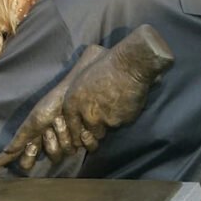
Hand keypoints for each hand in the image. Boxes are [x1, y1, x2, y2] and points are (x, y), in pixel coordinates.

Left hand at [61, 24, 173, 147]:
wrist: (128, 66)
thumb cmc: (105, 67)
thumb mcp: (81, 79)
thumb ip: (78, 99)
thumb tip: (78, 110)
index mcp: (73, 104)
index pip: (72, 128)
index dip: (78, 132)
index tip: (83, 132)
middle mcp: (86, 115)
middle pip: (88, 134)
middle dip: (95, 129)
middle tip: (103, 118)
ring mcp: (103, 121)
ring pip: (104, 131)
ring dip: (108, 125)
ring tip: (114, 108)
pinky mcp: (119, 122)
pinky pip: (119, 124)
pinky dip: (122, 118)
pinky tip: (125, 104)